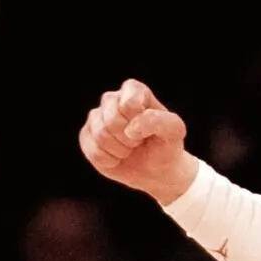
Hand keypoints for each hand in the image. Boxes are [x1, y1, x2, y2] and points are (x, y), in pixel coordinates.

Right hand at [78, 79, 196, 202]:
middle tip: (138, 142)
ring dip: (120, 150)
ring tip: (129, 149)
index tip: (149, 129)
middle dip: (129, 139)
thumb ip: (159, 121)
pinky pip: (93, 151)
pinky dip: (109, 160)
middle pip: (112, 120)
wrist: (155, 170)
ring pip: (101, 135)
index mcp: (134, 90)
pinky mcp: (86, 136)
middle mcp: (112, 99)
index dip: (139, 122)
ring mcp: (97, 117)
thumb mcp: (174, 132)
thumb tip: (130, 129)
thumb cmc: (165, 145)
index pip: (128, 104)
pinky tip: (117, 157)